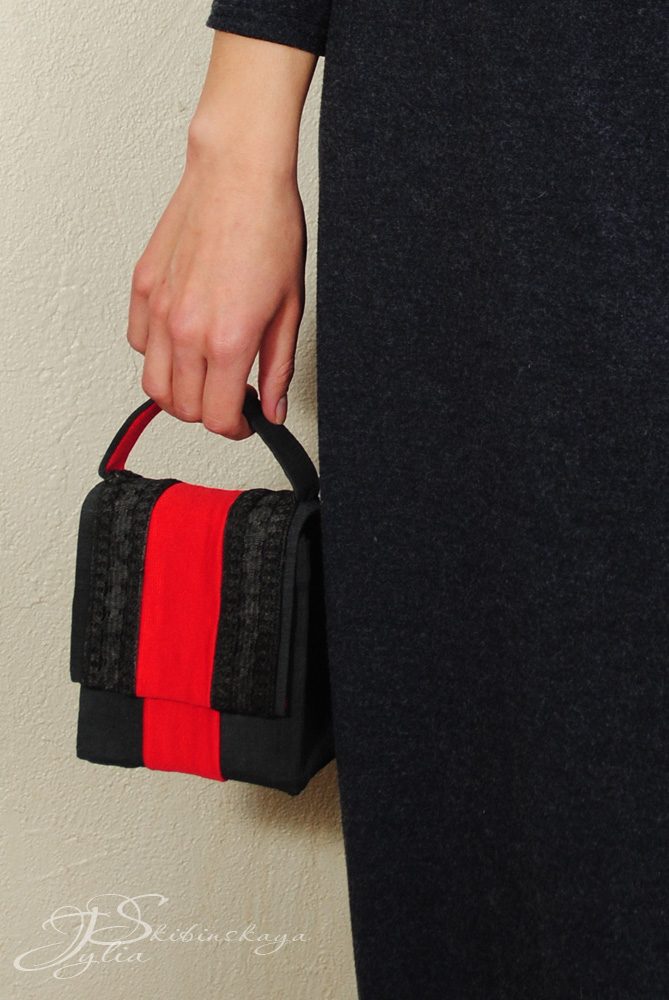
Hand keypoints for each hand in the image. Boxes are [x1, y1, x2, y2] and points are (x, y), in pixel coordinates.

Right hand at [126, 137, 306, 438]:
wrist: (238, 176)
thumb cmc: (269, 230)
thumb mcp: (290, 310)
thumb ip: (277, 368)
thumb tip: (273, 408)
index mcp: (226, 340)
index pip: (218, 418)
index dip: (236, 428)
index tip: (247, 420)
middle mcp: (185, 330)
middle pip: (183, 408)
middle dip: (210, 414)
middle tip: (232, 397)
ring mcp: (158, 310)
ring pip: (153, 384)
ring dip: (179, 393)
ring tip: (206, 377)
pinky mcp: (142, 289)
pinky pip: (138, 344)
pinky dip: (156, 356)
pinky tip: (182, 342)